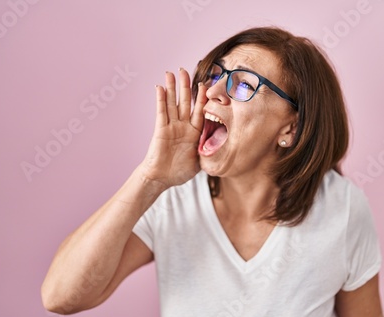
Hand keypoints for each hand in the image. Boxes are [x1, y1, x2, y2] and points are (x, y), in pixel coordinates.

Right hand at [141, 68, 206, 188]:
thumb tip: (223, 146)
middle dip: (186, 86)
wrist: (161, 179)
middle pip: (185, 102)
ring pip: (172, 103)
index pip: (200, 110)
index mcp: (194, 132)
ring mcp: (171, 126)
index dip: (203, 97)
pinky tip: (160, 88)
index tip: (207, 84)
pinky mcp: (161, 129)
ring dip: (172, 88)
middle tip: (185, 70)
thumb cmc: (179, 172)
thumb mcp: (200, 161)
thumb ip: (208, 151)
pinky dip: (161, 100)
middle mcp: (183, 126)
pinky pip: (161, 112)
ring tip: (171, 73)